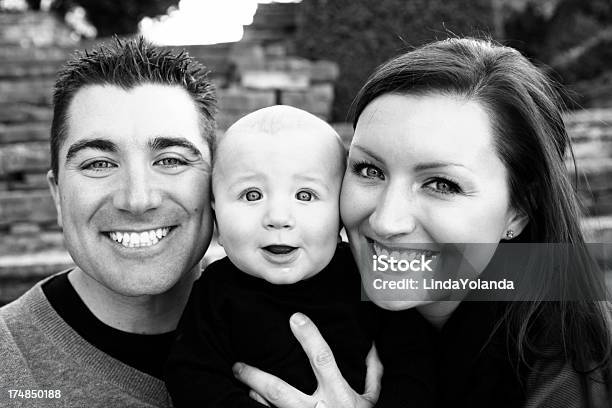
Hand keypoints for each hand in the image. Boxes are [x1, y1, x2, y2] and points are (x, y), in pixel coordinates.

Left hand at [233, 312, 382, 407]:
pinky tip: (251, 400)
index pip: (322, 359)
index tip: (295, 318)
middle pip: (279, 391)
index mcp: (338, 395)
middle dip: (256, 377)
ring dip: (254, 395)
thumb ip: (372, 372)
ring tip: (242, 382)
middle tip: (237, 365)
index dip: (309, 337)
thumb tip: (371, 346)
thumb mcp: (371, 399)